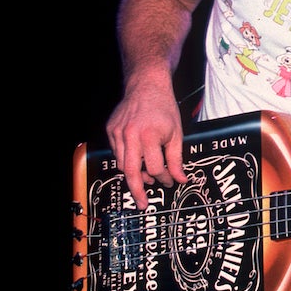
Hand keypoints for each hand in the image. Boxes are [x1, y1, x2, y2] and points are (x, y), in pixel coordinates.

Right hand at [104, 81, 187, 209]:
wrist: (147, 86)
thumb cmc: (164, 108)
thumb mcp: (177, 133)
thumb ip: (177, 159)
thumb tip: (180, 179)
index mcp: (149, 136)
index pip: (154, 168)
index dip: (164, 178)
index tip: (170, 182)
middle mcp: (130, 135)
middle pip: (130, 172)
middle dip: (137, 190)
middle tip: (143, 204)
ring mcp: (117, 133)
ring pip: (122, 164)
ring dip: (134, 174)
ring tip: (146, 178)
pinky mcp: (110, 130)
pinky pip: (117, 152)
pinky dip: (127, 159)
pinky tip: (137, 159)